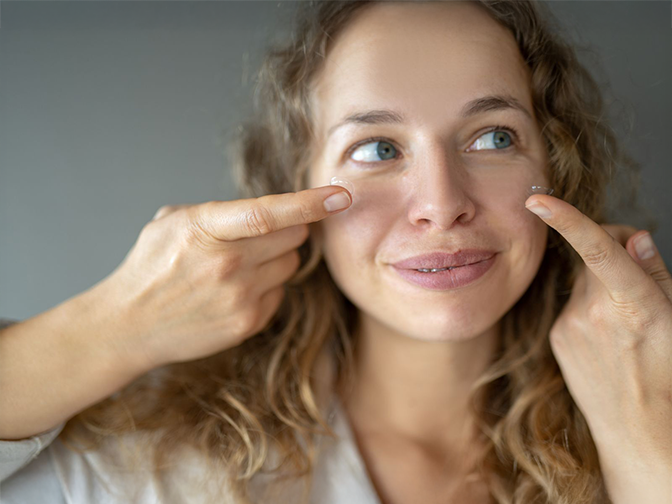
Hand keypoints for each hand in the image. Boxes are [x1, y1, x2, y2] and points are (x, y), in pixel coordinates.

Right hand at [97, 185, 351, 370]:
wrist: (129, 325)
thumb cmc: (151, 266)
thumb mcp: (172, 222)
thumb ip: (222, 212)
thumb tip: (271, 211)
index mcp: (205, 228)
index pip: (269, 212)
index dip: (310, 202)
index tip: (341, 196)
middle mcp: (227, 264)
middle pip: (293, 236)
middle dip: (287, 230)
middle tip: (261, 236)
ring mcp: (239, 297)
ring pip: (290, 264)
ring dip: (276, 259)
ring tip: (240, 266)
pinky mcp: (247, 323)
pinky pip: (280, 293)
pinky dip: (267, 287)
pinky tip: (235, 291)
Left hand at [524, 195, 671, 501]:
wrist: (642, 433)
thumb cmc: (671, 376)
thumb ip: (655, 274)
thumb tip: (635, 238)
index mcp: (633, 306)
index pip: (597, 251)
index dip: (567, 219)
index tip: (538, 199)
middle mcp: (594, 313)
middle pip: (592, 258)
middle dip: (611, 253)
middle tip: (636, 275)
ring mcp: (570, 327)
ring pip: (581, 283)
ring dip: (599, 286)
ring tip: (624, 324)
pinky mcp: (556, 338)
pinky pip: (570, 306)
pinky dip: (587, 309)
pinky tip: (606, 339)